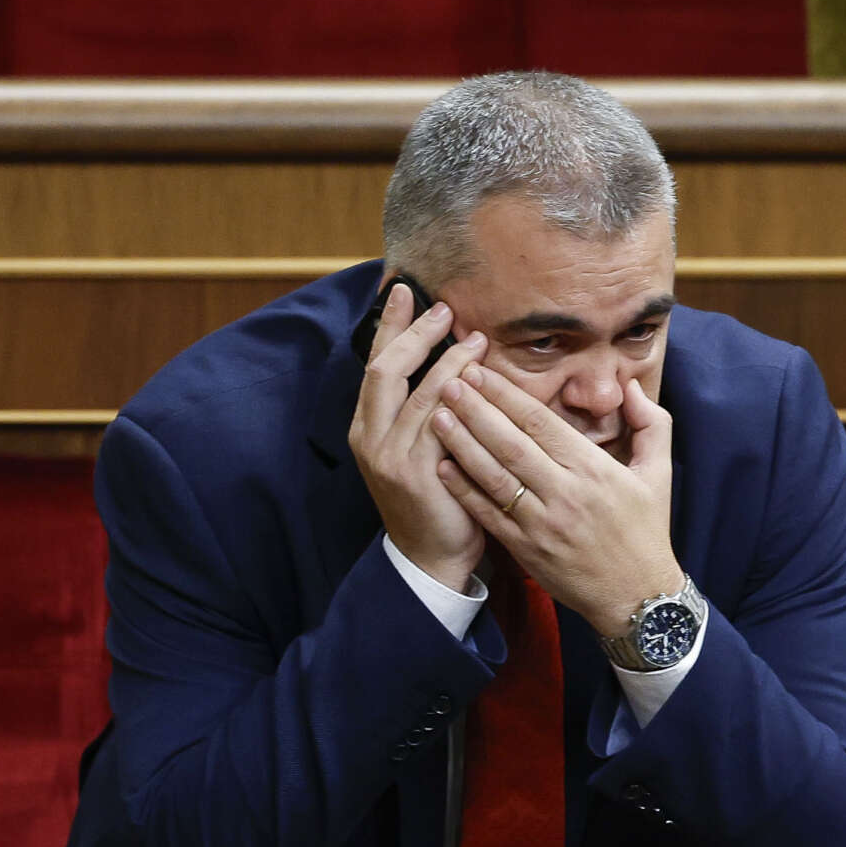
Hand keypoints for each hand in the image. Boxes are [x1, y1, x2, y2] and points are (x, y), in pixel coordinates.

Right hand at [347, 283, 488, 591]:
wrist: (431, 555)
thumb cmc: (435, 493)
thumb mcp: (419, 445)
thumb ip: (425, 406)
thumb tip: (451, 357)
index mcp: (367, 427)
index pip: (375, 364)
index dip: (389, 326)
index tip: (404, 291)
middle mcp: (370, 438)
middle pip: (386, 370)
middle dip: (414, 333)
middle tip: (443, 306)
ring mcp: (390, 457)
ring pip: (417, 395)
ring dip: (447, 361)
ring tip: (475, 338)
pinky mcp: (417, 475)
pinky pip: (439, 426)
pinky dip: (458, 399)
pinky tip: (478, 381)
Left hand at [431, 363, 681, 635]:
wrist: (637, 596)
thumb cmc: (646, 530)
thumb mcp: (659, 472)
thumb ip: (651, 423)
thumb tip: (630, 387)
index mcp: (594, 469)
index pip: (542, 423)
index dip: (508, 395)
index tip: (481, 371)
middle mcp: (565, 493)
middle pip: (511, 443)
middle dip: (476, 410)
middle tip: (448, 381)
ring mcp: (542, 523)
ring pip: (493, 476)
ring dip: (462, 444)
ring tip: (437, 415)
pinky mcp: (526, 549)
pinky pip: (488, 514)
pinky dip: (464, 489)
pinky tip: (443, 466)